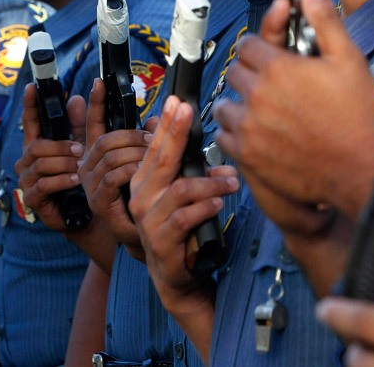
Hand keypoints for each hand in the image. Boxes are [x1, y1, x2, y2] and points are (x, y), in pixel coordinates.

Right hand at [15, 84, 85, 231]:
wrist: (82, 213)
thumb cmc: (78, 178)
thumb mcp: (81, 148)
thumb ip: (78, 125)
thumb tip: (77, 98)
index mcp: (37, 145)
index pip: (30, 121)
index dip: (30, 104)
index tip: (32, 87)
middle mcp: (26, 161)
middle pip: (36, 146)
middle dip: (60, 146)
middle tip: (80, 149)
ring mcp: (26, 181)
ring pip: (39, 164)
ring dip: (63, 164)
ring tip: (80, 167)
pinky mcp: (31, 199)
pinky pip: (42, 185)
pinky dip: (61, 181)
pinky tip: (75, 180)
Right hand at [79, 78, 153, 253]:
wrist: (139, 237)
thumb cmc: (142, 199)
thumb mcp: (147, 165)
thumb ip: (148, 141)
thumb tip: (161, 116)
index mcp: (98, 154)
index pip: (94, 123)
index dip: (95, 103)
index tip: (100, 82)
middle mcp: (87, 166)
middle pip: (106, 138)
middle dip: (133, 135)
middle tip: (157, 138)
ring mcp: (88, 184)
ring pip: (111, 156)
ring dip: (138, 153)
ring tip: (157, 155)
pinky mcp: (95, 201)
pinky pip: (112, 178)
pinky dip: (131, 172)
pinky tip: (143, 174)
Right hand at [129, 96, 238, 313]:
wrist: (175, 274)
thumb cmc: (182, 228)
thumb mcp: (183, 195)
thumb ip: (189, 170)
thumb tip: (214, 146)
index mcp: (145, 181)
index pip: (155, 146)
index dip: (166, 122)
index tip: (177, 100)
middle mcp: (141, 196)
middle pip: (162, 159)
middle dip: (177, 133)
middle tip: (190, 112)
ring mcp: (148, 220)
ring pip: (181, 190)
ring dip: (210, 183)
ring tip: (232, 182)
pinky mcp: (161, 241)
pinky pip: (185, 217)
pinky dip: (206, 208)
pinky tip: (219, 205)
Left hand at [214, 0, 373, 219]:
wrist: (362, 171)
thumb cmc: (359, 117)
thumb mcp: (349, 60)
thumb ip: (325, 21)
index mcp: (278, 67)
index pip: (248, 44)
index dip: (260, 47)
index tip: (271, 55)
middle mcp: (258, 95)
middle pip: (234, 71)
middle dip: (251, 73)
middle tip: (272, 82)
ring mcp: (250, 126)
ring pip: (226, 104)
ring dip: (240, 103)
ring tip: (264, 109)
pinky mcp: (248, 154)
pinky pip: (224, 135)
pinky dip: (236, 133)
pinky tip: (257, 133)